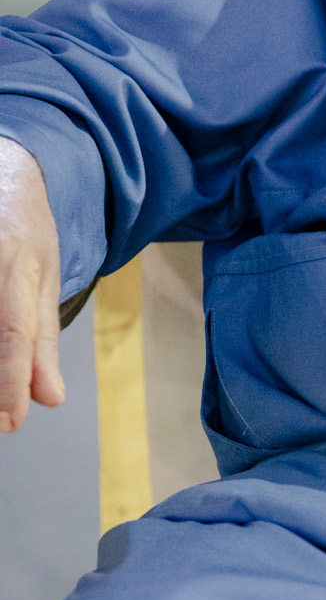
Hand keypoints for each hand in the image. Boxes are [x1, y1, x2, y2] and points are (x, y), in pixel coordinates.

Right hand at [0, 137, 63, 431]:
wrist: (2, 178)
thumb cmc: (27, 233)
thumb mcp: (47, 280)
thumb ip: (43, 342)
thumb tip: (48, 398)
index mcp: (16, 266)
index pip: (14, 330)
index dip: (10, 380)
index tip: (11, 421)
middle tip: (1, 417)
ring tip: (0, 397)